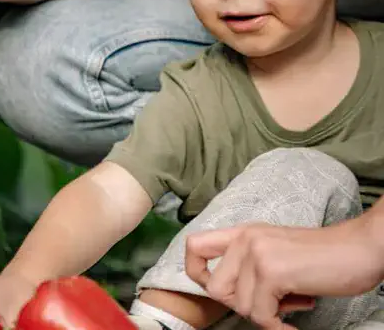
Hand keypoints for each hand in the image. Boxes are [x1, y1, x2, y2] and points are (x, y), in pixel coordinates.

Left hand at [185, 220, 383, 328]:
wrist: (360, 249)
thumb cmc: (323, 256)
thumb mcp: (275, 252)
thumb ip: (248, 265)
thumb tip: (229, 295)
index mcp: (242, 233)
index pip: (193, 246)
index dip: (197, 272)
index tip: (221, 289)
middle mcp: (244, 239)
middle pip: (215, 289)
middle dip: (241, 304)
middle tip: (272, 302)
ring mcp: (257, 254)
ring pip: (239, 306)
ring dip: (265, 315)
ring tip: (292, 302)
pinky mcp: (272, 273)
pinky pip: (261, 316)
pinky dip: (277, 327)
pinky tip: (292, 325)